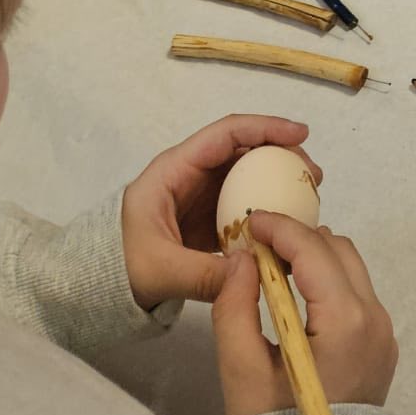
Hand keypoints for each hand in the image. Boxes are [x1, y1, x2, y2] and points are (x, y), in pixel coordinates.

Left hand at [121, 115, 316, 310]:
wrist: (101, 286)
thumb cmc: (121, 266)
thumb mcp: (159, 271)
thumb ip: (203, 273)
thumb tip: (252, 272)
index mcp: (174, 170)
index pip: (225, 134)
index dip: (264, 128)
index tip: (300, 134)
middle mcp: (191, 173)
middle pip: (244, 148)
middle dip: (282, 153)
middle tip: (313, 175)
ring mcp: (202, 193)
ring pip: (248, 173)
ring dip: (280, 178)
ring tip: (311, 196)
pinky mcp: (209, 214)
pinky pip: (245, 200)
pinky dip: (270, 205)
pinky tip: (290, 220)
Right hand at [213, 212, 397, 414]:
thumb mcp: (241, 370)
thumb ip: (235, 307)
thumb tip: (243, 259)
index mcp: (346, 321)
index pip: (314, 250)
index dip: (280, 228)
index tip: (250, 221)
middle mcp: (376, 319)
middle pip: (338, 250)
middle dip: (298, 239)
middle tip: (258, 244)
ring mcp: (384, 333)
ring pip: (351, 268)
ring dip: (315, 258)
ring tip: (274, 268)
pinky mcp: (383, 346)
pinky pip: (357, 295)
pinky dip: (329, 282)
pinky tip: (297, 296)